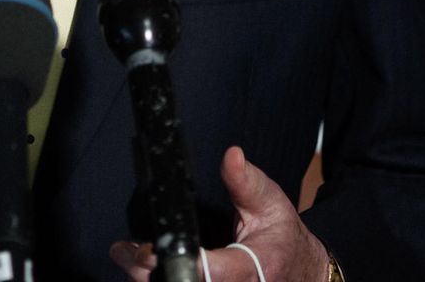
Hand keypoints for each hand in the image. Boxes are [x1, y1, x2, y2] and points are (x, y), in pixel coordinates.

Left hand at [110, 146, 329, 281]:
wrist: (300, 272)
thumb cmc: (283, 238)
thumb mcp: (271, 203)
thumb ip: (246, 182)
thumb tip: (232, 156)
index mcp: (253, 267)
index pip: (211, 272)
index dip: (180, 262)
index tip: (148, 249)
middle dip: (150, 273)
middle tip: (125, 250)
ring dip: (150, 279)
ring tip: (128, 255)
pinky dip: (164, 279)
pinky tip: (147, 267)